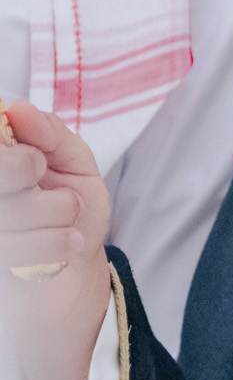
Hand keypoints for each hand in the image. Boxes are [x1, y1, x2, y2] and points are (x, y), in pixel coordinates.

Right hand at [0, 100, 111, 379]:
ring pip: (12, 211)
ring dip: (54, 212)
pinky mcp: (4, 261)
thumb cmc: (73, 211)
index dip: (16, 160)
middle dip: (29, 177)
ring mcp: (0, 234)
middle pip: (3, 175)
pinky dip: (55, 244)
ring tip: (67, 219)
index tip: (37, 162)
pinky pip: (18, 248)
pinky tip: (68, 245)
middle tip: (52, 187)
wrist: (78, 270)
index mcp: (2, 166)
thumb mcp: (74, 164)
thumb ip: (50, 133)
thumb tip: (17, 109)